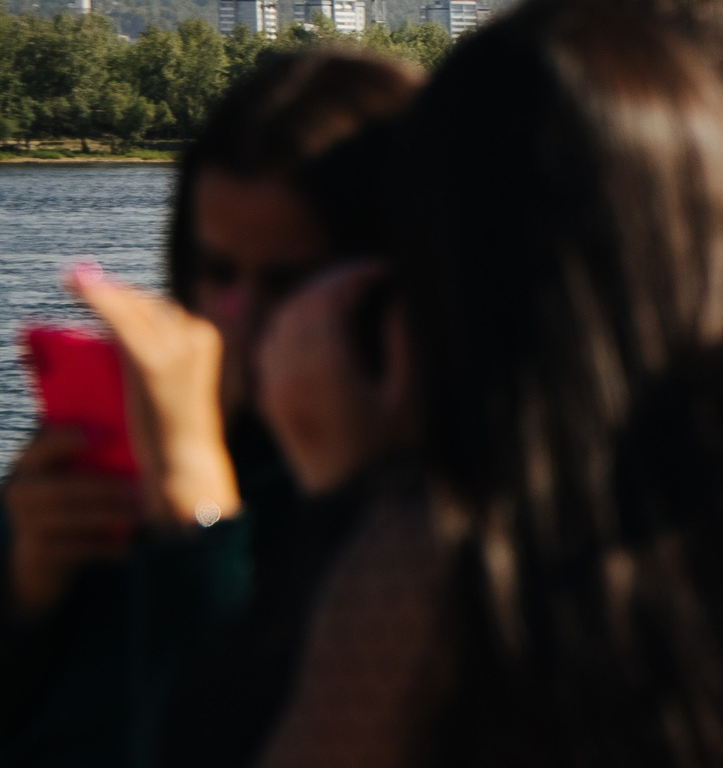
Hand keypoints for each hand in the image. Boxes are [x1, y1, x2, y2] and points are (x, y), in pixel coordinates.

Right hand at [6, 425, 139, 615]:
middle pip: (63, 489)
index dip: (64, 441)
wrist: (46, 551)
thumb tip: (135, 441)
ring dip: (109, 516)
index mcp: (29, 465)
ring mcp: (27, 522)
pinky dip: (105, 545)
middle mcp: (22, 492)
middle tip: (141, 491)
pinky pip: (78, 547)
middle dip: (104, 490)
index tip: (96, 438)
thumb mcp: (71, 476)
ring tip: (141, 515)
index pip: (41, 447)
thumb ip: (92, 459)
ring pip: (72, 519)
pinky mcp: (41, 549)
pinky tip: (127, 545)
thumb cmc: (71, 500)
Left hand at [69, 263, 237, 528]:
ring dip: (98, 290)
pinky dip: (96, 300)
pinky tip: (77, 286)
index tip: (102, 291)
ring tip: (71, 282)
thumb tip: (150, 352)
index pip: (162, 307)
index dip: (129, 297)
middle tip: (78, 283)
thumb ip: (173, 365)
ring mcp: (175, 349)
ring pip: (131, 306)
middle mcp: (196, 337)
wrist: (185, 464)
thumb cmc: (177, 433)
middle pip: (147, 302)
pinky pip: (119, 321)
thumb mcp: (182, 389)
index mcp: (208, 339)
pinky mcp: (150, 364)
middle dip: (112, 292)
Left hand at [257, 261, 414, 493]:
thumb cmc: (390, 452)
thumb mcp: (408, 398)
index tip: (386, 268)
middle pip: (302, 301)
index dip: (357, 274)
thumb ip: (402, 345)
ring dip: (312, 296)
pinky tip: (317, 321)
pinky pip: (270, 341)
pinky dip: (292, 320)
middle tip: (369, 274)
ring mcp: (273, 383)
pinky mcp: (267, 395)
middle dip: (335, 279)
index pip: (331, 298)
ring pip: (281, 317)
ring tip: (347, 292)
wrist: (350, 499)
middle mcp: (290, 371)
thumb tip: (397, 302)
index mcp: (326, 368)